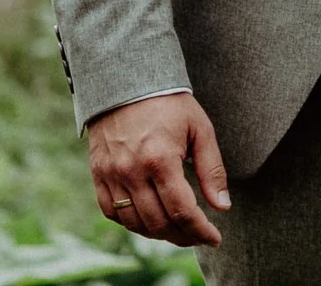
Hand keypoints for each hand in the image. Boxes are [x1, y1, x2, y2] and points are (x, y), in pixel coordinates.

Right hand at [86, 91, 228, 246]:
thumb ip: (211, 169)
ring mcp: (111, 175)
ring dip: (159, 234)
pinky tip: (150, 220)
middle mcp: (131, 171)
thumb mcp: (200, 129)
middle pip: (158, 223)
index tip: (214, 239)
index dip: (200, 231)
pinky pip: (112, 213)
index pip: (182, 211)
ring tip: (178, 230)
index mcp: (160, 159)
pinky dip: (132, 223)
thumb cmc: (169, 103)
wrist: (126, 82)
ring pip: (134, 223)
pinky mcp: (98, 175)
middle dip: (183, 236)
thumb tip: (223, 206)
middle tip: (199, 236)